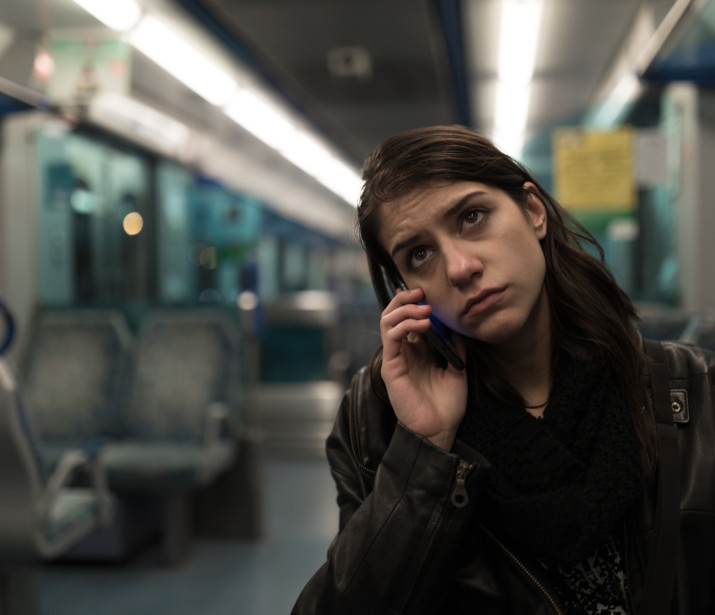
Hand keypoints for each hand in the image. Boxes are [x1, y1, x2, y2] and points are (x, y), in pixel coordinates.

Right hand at [380, 288, 467, 449]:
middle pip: (393, 315)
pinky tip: (422, 325)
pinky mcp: (390, 367)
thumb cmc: (447, 405)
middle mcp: (404, 352)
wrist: (440, 430)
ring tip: (424, 309)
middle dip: (405, 299)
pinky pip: (390, 338)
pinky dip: (404, 325)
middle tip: (421, 293)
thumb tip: (456, 325)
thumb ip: (454, 347)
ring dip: (404, 310)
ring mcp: (396, 358)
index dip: (414, 302)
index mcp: (417, 351)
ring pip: (387, 321)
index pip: (408, 319)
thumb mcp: (457, 369)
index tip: (428, 293)